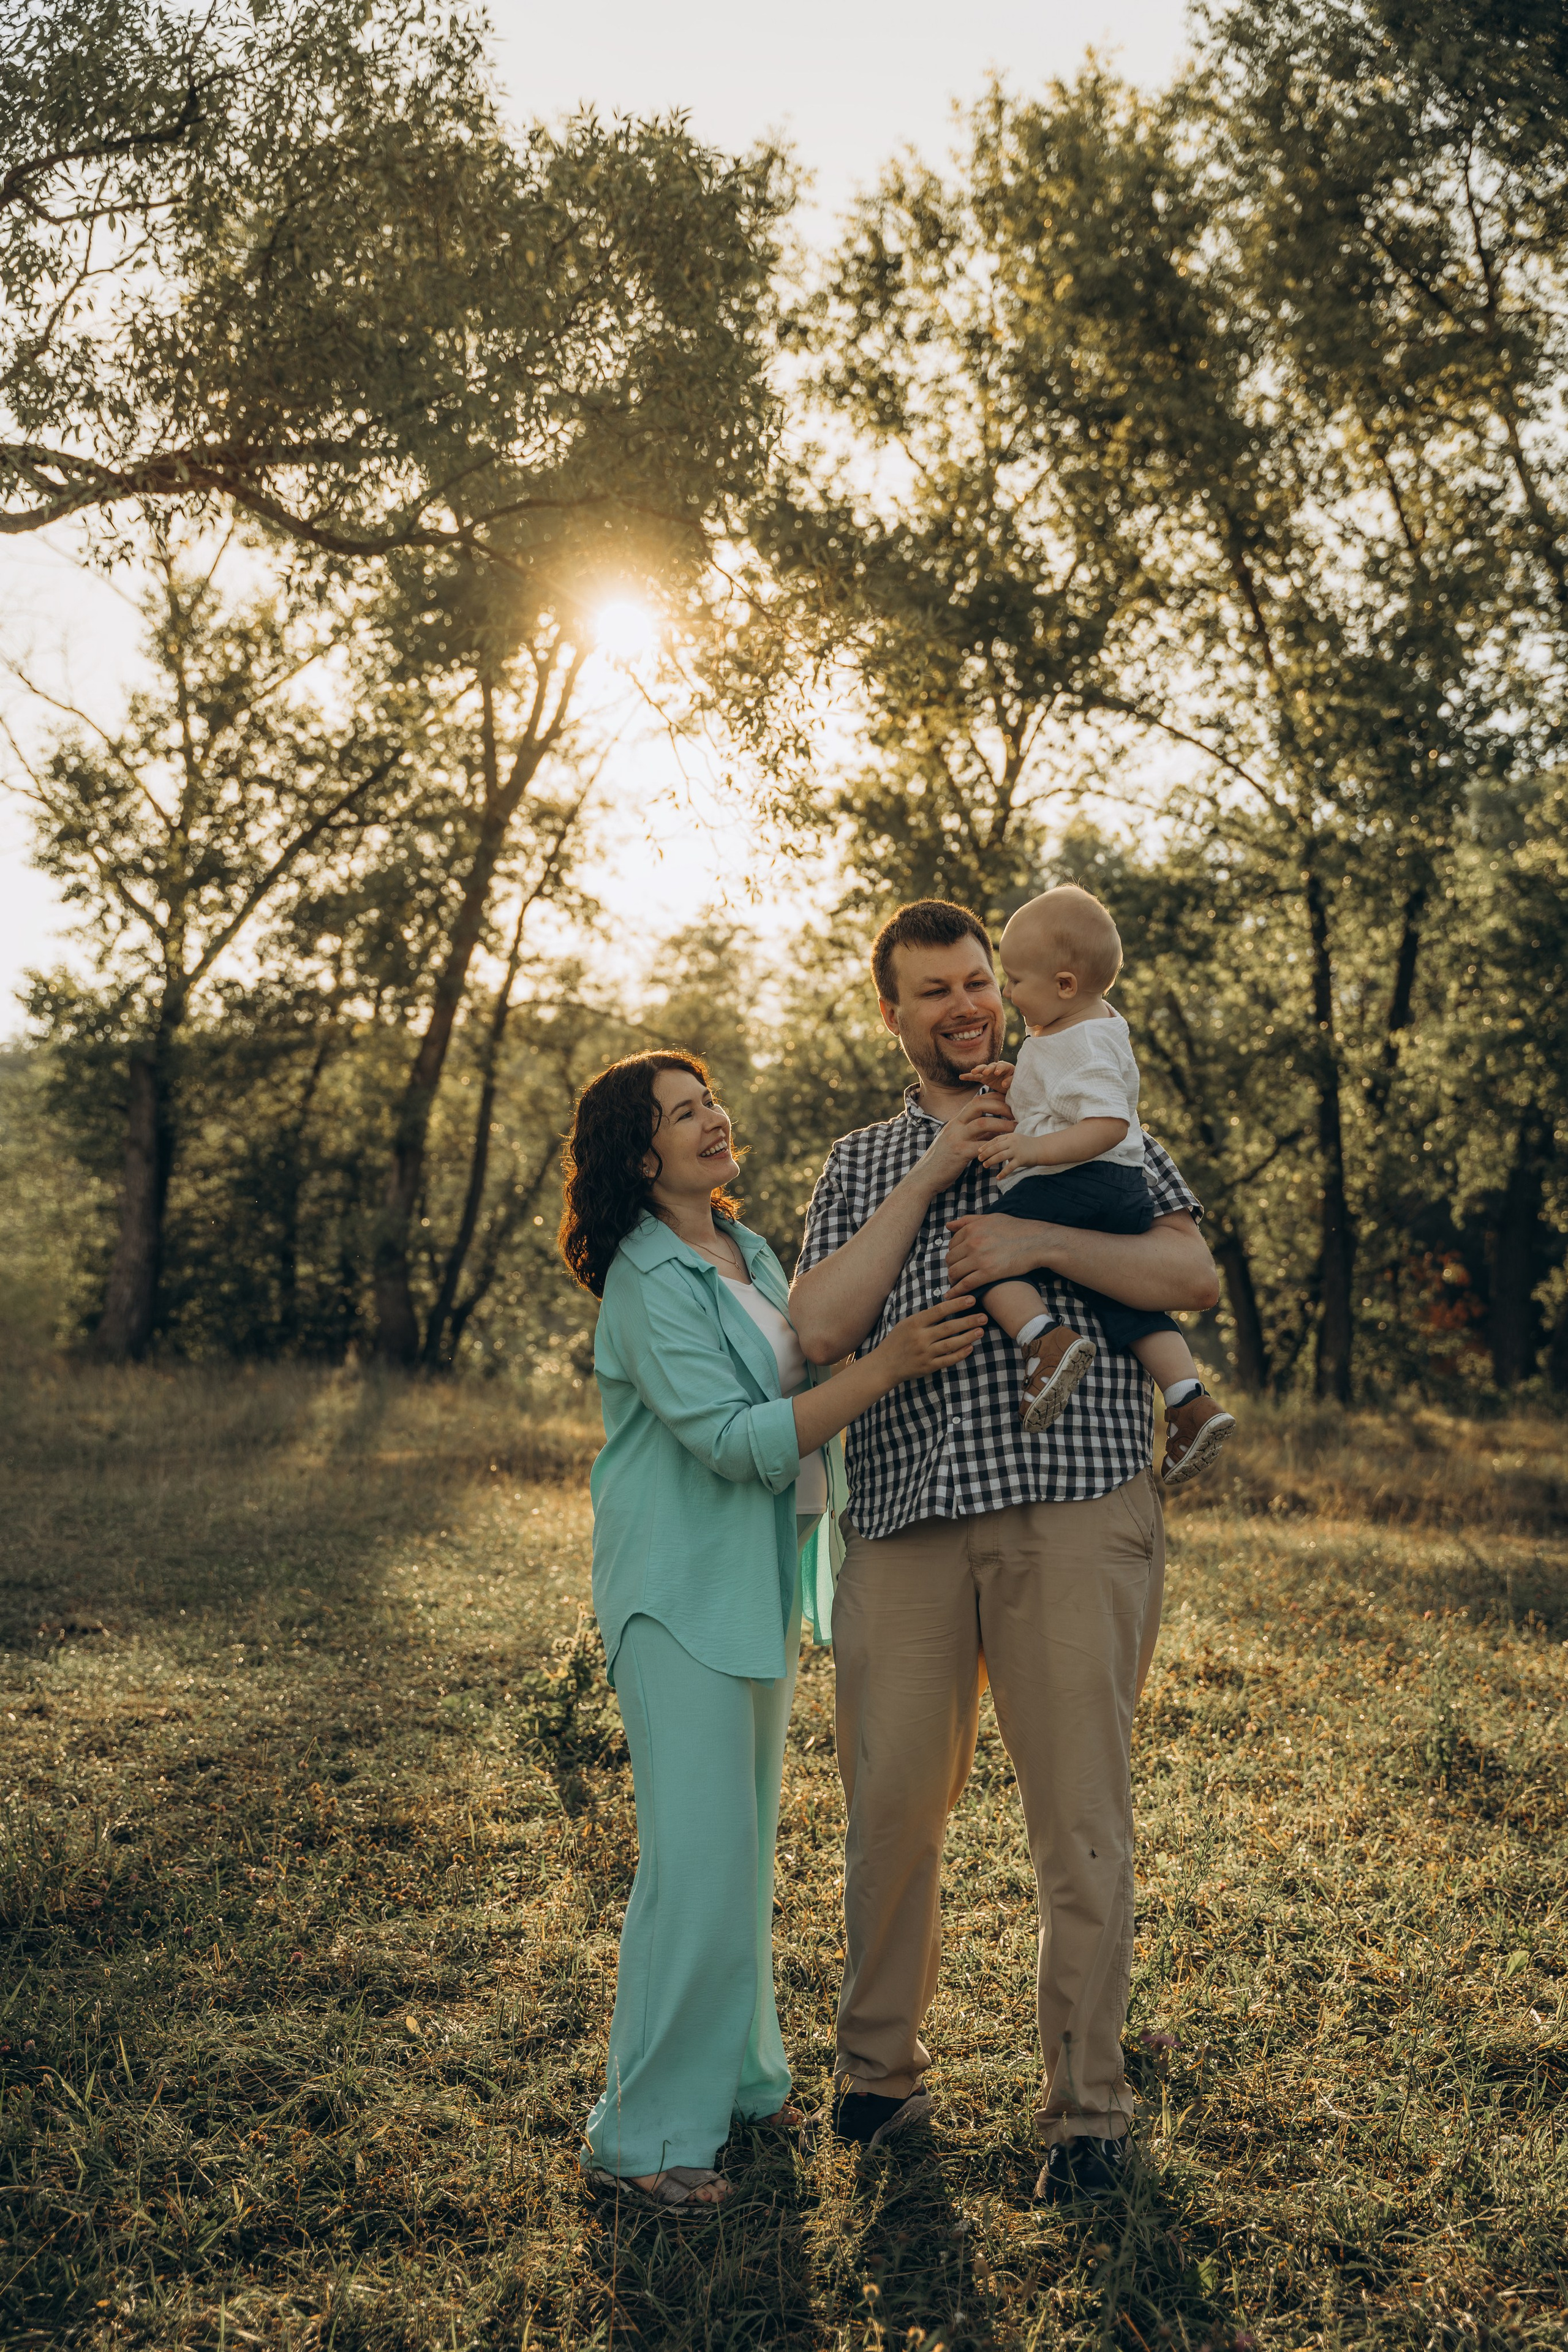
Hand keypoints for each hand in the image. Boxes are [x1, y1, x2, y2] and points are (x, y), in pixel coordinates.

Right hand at [872, 1293, 987, 1382]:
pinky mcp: (928, 1367)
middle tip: (984, 1316)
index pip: (939, 1310)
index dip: (957, 1304)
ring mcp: (925, 1353)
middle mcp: (920, 1338)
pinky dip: (960, 1354)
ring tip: (981, 1331)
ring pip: (951, 1344)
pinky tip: (970, 1348)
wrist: (884, 1365)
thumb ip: (925, 1318)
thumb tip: (948, 1307)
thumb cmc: (897, 1341)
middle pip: (949, 1327)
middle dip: (968, 1321)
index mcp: (914, 1323)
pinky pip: (948, 1360)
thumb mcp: (906, 1324)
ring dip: (968, 1337)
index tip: (971, 1300)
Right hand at [919, 1088, 1014, 1192]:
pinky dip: (995, 1145)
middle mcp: (955, 1125)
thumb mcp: (958, 1141)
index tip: (1009, 1102)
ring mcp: (957, 1137)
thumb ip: (976, 1134)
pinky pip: (981, 1145)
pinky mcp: (960, 1152)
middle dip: (1000, 1106)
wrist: (925, 1176)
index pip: (976, 1100)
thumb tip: (997, 1129)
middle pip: (979, 1104)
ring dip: (1002, 1124)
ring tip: (1015, 1127)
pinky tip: (1004, 1147)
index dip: (995, 1098)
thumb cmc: (944, 1159)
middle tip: (1015, 1113)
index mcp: (956, 1120)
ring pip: (983, 1122)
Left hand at [946, 1212, 1057, 1294]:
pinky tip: (953, 1295)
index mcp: (972, 1229)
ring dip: (953, 1279)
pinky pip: (965, 1284)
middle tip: (959, 1272)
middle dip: (953, 1266)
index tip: (959, 1259)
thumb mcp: (991, 1218)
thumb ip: (968, 1220)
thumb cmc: (1016, 1229)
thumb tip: (949, 1225)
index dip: (954, 1253)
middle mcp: (972, 1242)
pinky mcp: (988, 1273)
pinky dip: (957, 1291)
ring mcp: (979, 1258)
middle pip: (950, 1259)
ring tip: (958, 1282)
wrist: (1037, 1242)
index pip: (952, 1244)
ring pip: (954, 1272)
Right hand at [963, 1060, 1014, 1094]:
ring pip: (982, 1069)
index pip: (1002, 1066)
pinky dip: (969, 1076)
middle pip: (991, 1066)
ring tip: (973, 1072)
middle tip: (986, 1072)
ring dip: (978, 1070)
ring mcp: (989, 1072)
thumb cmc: (1015, 1084)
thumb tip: (1004, 1084)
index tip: (996, 1073)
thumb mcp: (1015, 1083)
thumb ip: (1011, 1081)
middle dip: (988, 1069)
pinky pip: (975, 1077)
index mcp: (1006, 1067)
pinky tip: (961, 1077)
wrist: (1011, 1088)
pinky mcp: (983, 1077)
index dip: (999, 1069)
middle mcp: (996, 1067)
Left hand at [978, 1132, 1048, 1179]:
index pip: (995, 1140)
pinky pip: (1010, 1167)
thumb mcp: (1016, 1139)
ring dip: (991, 1161)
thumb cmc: (1027, 1145)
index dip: (986, 1145)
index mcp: (1010, 1136)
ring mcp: (1017, 1150)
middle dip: (986, 1153)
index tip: (978, 1151)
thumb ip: (1005, 1142)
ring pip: (1000, 1156)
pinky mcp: (1021, 1159)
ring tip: (985, 1166)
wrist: (1043, 1149)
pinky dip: (1003, 1173)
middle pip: (995, 1147)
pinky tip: (998, 1178)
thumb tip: (992, 1148)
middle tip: (979, 1159)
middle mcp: (1013, 1142)